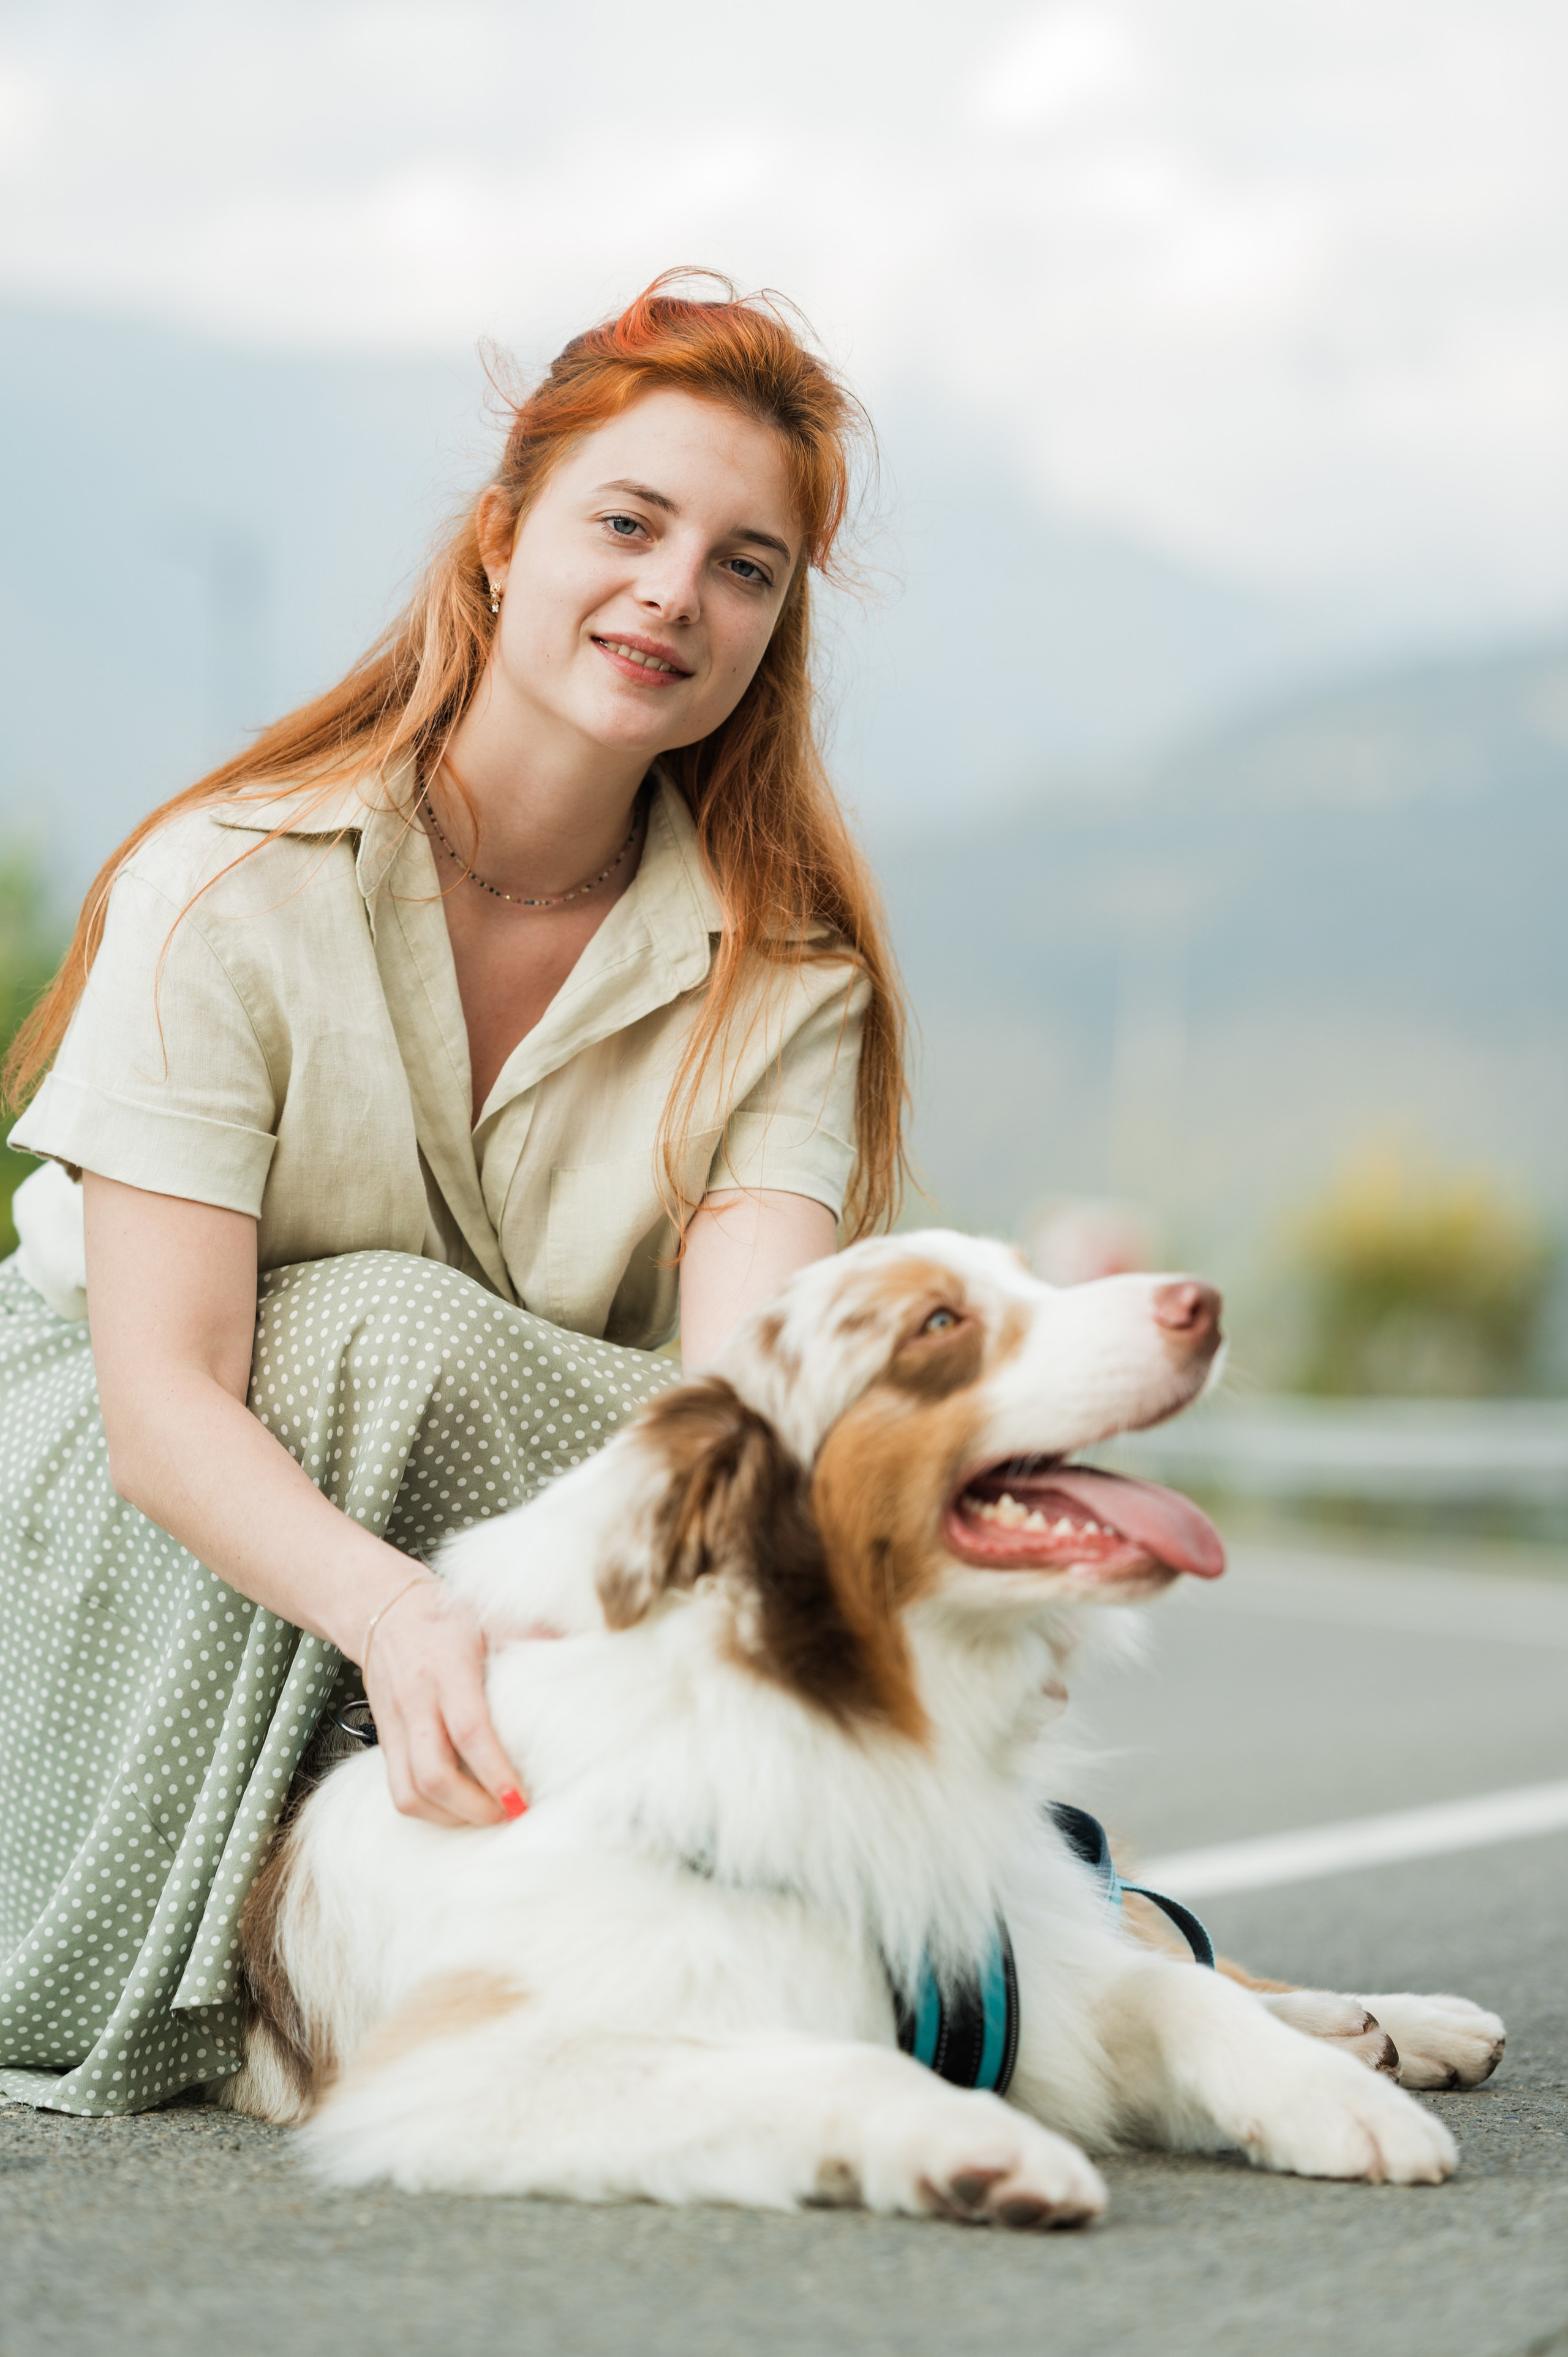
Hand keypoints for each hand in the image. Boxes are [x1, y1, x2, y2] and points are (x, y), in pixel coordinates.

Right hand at [360, 1577, 524, 1827]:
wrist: (383, 1611)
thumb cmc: (441, 1618)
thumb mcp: (489, 1615)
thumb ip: (531, 1633)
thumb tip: (578, 1642)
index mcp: (447, 1671)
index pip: (469, 1730)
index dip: (494, 1772)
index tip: (520, 1800)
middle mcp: (416, 1703)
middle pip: (434, 1775)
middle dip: (475, 1808)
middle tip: (511, 1813)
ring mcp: (394, 1726)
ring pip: (410, 1793)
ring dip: (450, 1816)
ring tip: (487, 1815)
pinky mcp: (385, 1741)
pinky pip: (398, 1790)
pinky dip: (429, 1810)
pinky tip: (457, 1808)